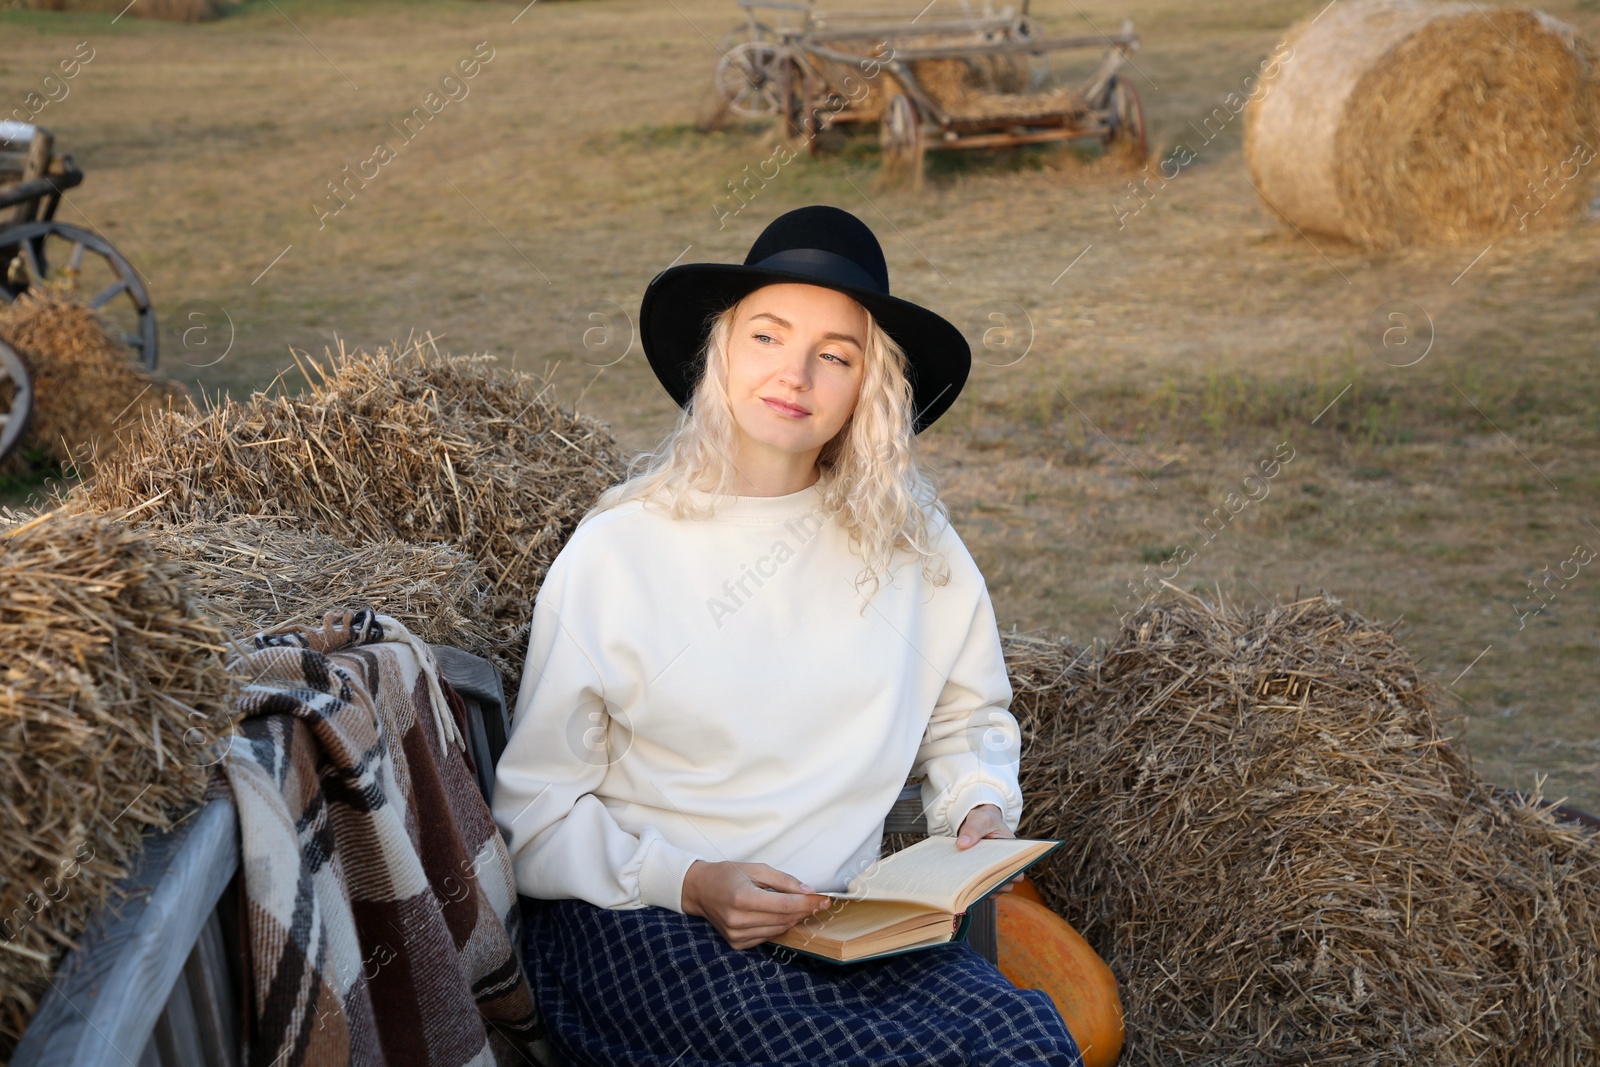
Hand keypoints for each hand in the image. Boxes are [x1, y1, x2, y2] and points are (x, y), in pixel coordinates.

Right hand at [680, 860, 832, 949]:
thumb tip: (809, 893)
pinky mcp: (737, 944)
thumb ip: (784, 881)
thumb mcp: (756, 869)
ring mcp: (736, 935)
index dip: (808, 904)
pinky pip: (767, 936)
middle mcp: (738, 920)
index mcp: (742, 898)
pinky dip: (778, 926)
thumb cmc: (728, 875)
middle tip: (819, 902)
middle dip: (805, 910)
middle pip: (783, 919)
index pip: (785, 905)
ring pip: (778, 930)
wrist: (700, 890)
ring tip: (801, 906)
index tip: (825, 900)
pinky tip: (779, 915)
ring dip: (793, 919)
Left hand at [956, 803, 1022, 893]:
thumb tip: (962, 844)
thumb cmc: (983, 819)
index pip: (1018, 873)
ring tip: (967, 883)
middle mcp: (1007, 866)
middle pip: (1007, 885)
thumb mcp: (980, 820)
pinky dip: (975, 890)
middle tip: (974, 879)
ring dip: (983, 890)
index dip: (1008, 878)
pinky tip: (963, 886)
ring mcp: (995, 872)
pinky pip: (983, 890)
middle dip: (993, 885)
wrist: (976, 822)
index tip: (991, 874)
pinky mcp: (984, 876)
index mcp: (1013, 853)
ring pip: (995, 890)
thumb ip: (972, 830)